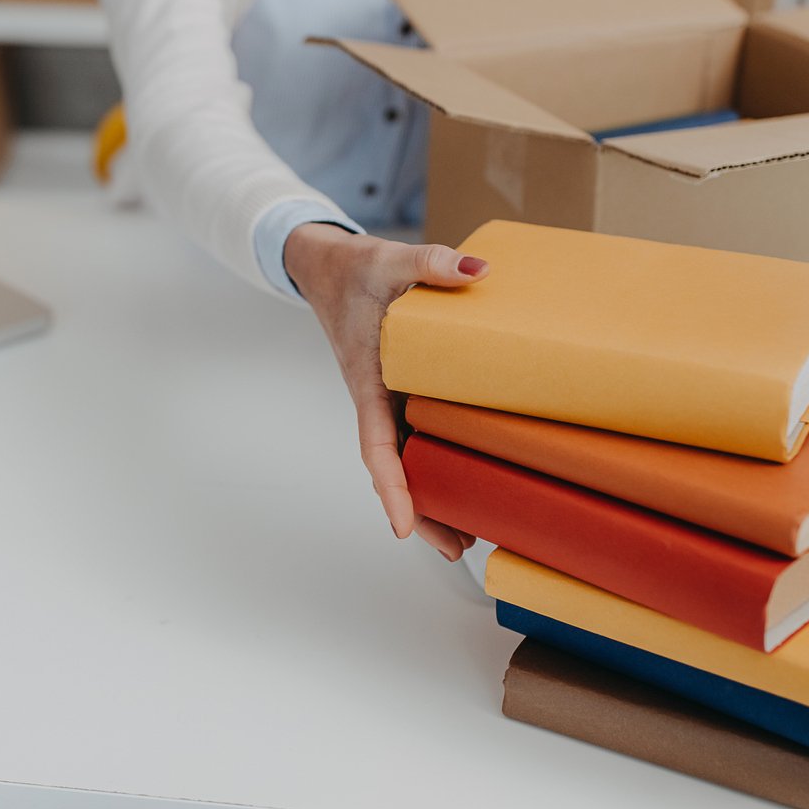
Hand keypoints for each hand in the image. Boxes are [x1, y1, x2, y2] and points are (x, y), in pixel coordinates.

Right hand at [284, 224, 488, 561]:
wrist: (329, 267)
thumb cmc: (355, 269)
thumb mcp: (388, 259)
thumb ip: (430, 264)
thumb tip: (479, 272)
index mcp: (368, 380)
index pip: (376, 445)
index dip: (391, 486)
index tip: (401, 526)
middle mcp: (378, 399)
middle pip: (396, 467)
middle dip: (421, 510)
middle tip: (456, 548)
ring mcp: (391, 399)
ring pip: (410, 458)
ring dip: (432, 496)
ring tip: (468, 537)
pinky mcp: (405, 391)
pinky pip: (421, 434)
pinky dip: (439, 463)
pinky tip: (471, 481)